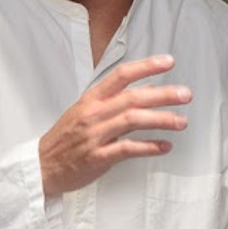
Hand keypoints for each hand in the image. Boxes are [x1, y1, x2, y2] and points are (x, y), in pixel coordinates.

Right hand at [39, 54, 190, 196]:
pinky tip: (165, 146)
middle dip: (163, 94)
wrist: (41, 166)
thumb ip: (112, 100)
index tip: (168, 62)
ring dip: (161, 120)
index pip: (121, 76)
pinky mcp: (98, 157)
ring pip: (133, 120)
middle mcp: (93, 114)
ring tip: (181, 121)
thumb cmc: (64, 139)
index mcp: (91, 99)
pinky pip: (128, 149)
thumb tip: (144, 88)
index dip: (146, 66)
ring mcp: (95, 135)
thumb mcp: (84, 112)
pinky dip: (149, 147)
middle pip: (133, 97)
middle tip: (185, 94)